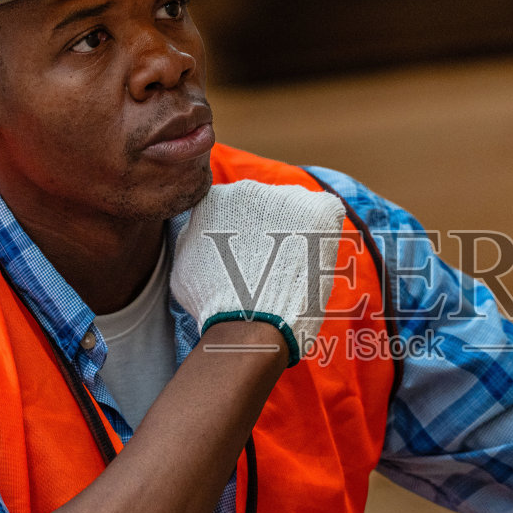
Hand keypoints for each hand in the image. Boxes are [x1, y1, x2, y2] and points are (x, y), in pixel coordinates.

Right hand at [171, 180, 345, 364]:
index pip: (237, 208)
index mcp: (216, 198)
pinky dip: (324, 234)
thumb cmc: (213, 303)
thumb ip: (196, 236)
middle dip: (273, 230)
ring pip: (297, 209)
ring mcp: (285, 197)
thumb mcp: (185, 264)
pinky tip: (312, 258)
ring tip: (292, 268)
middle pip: (268, 206)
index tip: (250, 259)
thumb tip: (200, 230)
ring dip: (298, 232)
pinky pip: (327, 213)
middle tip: (272, 266)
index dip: (246, 236)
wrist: (248, 322)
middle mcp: (249, 189)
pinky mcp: (317, 209)